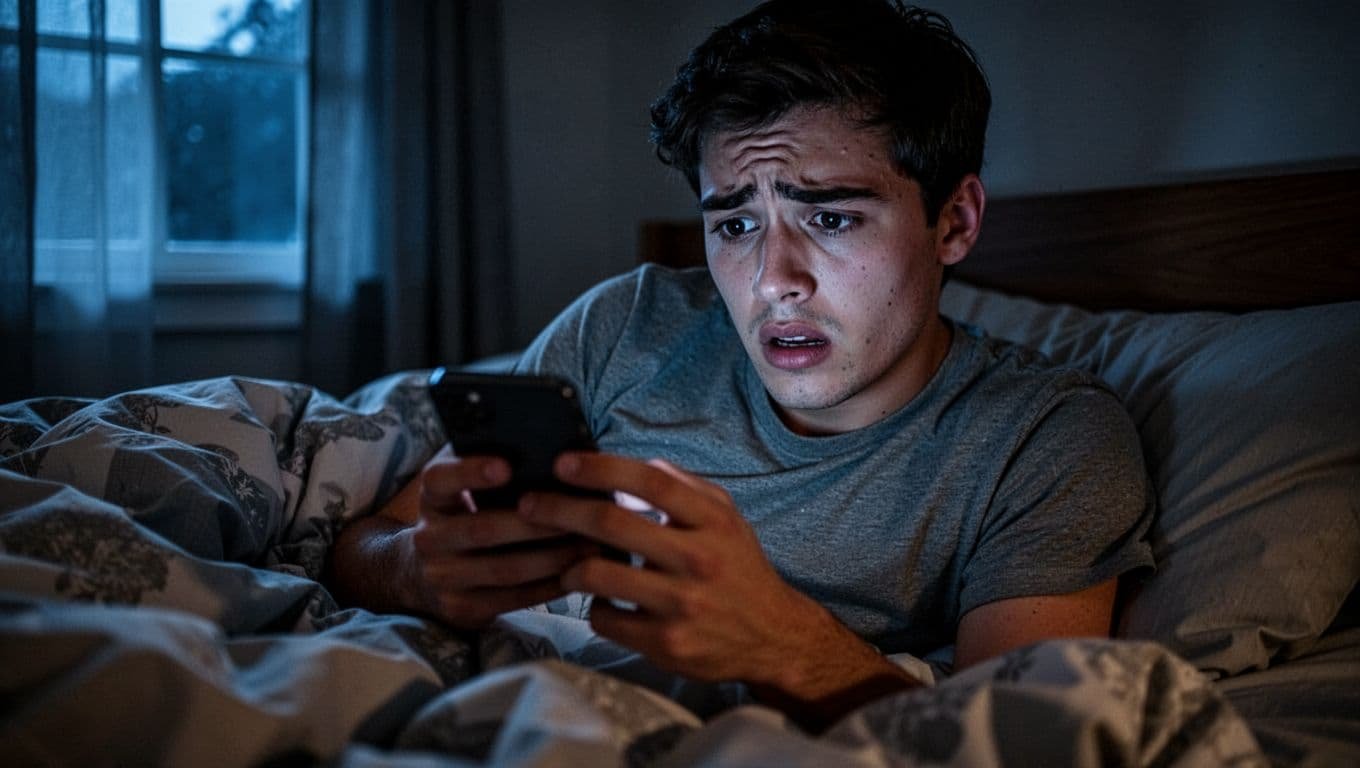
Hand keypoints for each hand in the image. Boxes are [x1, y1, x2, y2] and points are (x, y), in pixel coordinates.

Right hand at [359, 445, 594, 627]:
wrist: (421, 574)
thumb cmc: (464, 517)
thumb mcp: (463, 493)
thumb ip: (494, 474)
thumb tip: (558, 458)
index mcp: (431, 499)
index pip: (440, 480)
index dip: (470, 473)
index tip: (506, 466)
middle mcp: (428, 538)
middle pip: (483, 529)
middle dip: (536, 523)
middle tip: (579, 514)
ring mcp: (441, 578)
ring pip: (503, 568)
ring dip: (552, 557)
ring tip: (590, 545)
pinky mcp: (461, 609)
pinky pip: (511, 598)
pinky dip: (548, 585)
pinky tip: (577, 573)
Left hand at [516, 452, 917, 719]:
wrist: (771, 636)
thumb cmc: (737, 568)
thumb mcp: (726, 518)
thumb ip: (685, 487)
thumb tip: (638, 464)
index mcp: (712, 521)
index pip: (649, 482)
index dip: (600, 468)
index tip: (563, 463)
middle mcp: (698, 559)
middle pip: (612, 523)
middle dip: (560, 509)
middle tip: (530, 504)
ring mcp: (681, 604)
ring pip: (598, 575)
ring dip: (570, 566)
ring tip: (566, 564)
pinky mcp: (666, 642)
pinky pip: (604, 619)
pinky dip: (593, 607)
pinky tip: (600, 601)